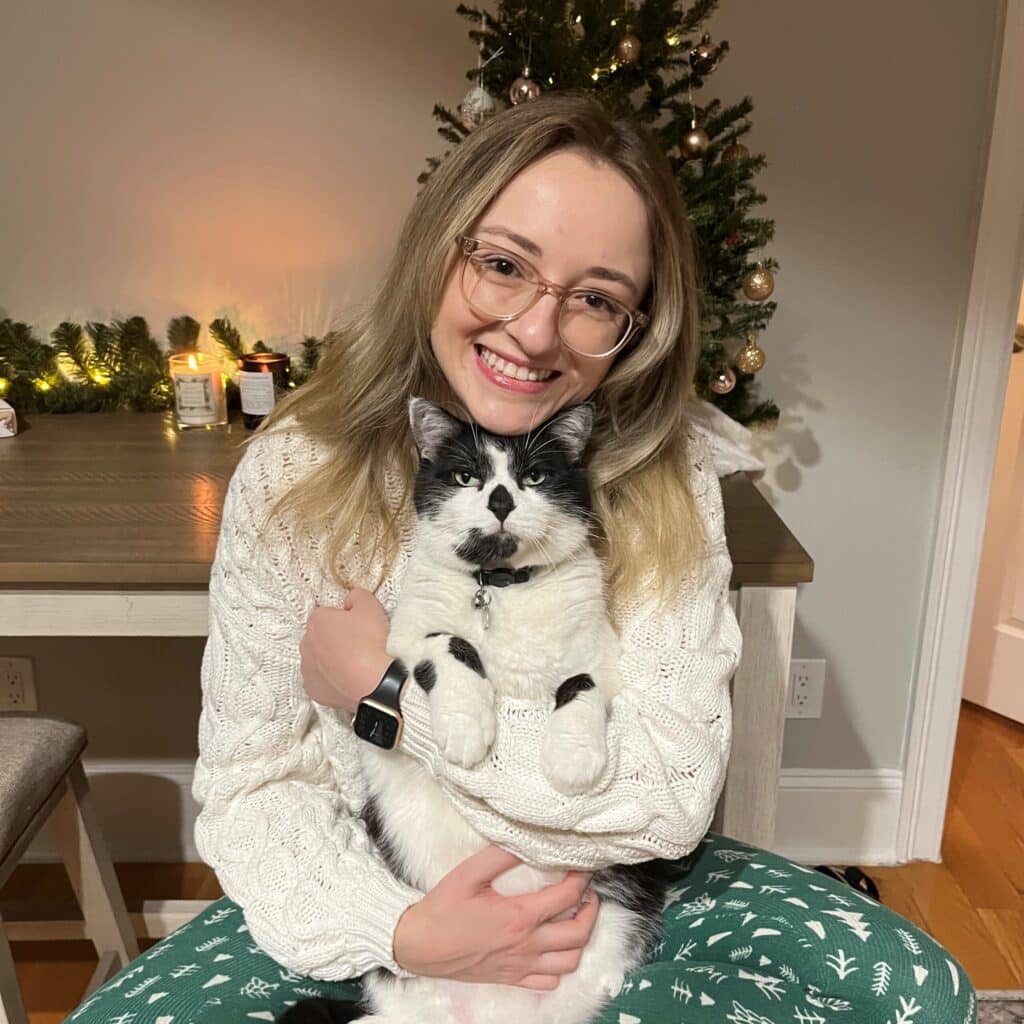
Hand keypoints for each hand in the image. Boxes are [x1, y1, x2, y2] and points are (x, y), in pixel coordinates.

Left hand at [299, 587, 392, 713]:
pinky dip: (333, 680)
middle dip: (337, 639)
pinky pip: (322, 681)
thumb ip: (357, 596)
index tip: (358, 626)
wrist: (375, 683)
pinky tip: (349, 679)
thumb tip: (352, 599)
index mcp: (317, 622)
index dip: (345, 619)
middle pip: (321, 637)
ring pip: (319, 660)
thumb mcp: (370, 606)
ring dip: (333, 660)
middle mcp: (307, 645)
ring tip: (356, 664)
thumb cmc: (371, 646)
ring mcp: (308, 669)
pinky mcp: (314, 690)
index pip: (327, 614)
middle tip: (359, 644)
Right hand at [393, 844, 598, 989]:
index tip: (583, 866)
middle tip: (588, 893)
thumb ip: (500, 855)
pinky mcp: (512, 978)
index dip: (581, 878)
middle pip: (578, 933)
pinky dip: (560, 967)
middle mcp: (525, 945)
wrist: (419, 945)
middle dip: (591, 911)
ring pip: (569, 962)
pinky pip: (549, 982)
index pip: (566, 897)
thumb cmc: (442, 909)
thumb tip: (526, 842)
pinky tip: (555, 949)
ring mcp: (520, 966)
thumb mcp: (469, 873)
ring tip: (577, 919)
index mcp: (518, 917)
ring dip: (581, 940)